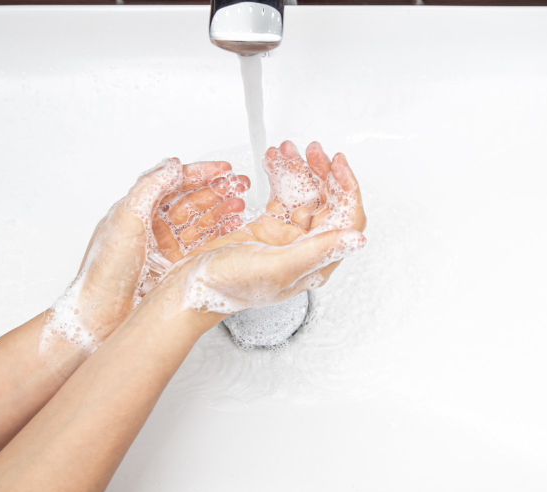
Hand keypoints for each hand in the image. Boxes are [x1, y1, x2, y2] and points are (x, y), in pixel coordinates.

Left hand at [43, 158, 247, 352]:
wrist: (100, 316)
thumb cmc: (105, 272)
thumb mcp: (125, 218)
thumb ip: (149, 187)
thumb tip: (171, 164)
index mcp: (139, 210)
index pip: (175, 183)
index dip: (201, 174)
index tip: (223, 170)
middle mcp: (153, 227)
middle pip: (191, 201)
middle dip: (217, 191)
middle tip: (240, 186)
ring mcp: (165, 248)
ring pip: (200, 223)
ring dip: (222, 211)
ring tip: (240, 205)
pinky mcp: (175, 268)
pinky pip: (203, 247)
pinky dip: (220, 236)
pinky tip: (232, 229)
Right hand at [147, 141, 366, 318]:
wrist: (190, 286)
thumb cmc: (228, 287)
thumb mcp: (277, 267)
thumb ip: (317, 251)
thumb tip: (356, 239)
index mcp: (315, 262)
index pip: (346, 220)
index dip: (347, 189)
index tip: (337, 163)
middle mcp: (305, 248)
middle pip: (327, 202)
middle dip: (321, 172)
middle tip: (309, 150)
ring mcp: (286, 237)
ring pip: (304, 194)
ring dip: (298, 169)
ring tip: (286, 150)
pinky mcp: (267, 227)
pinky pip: (281, 195)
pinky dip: (279, 175)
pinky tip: (272, 160)